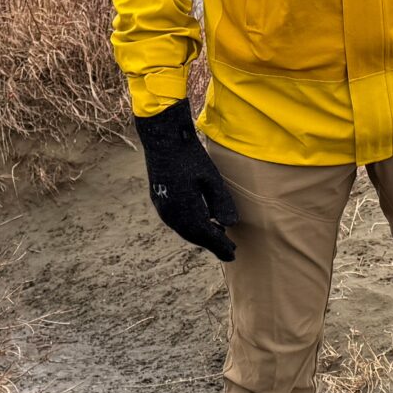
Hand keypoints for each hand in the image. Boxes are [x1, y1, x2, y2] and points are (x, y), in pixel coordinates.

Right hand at [133, 101, 240, 259]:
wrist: (162, 138)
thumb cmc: (190, 155)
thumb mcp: (211, 178)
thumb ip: (220, 203)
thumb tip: (229, 225)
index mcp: (185, 210)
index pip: (206, 235)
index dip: (220, 246)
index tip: (234, 254)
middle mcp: (171, 214)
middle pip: (194, 236)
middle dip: (212, 243)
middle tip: (229, 250)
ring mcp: (162, 208)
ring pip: (184, 229)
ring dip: (201, 235)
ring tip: (218, 237)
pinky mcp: (159, 200)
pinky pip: (177, 221)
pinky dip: (191, 226)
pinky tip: (201, 221)